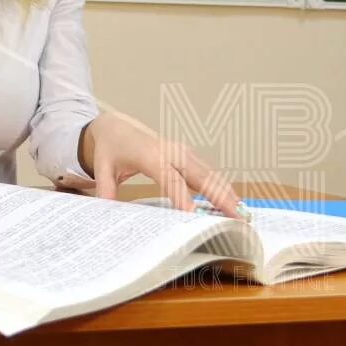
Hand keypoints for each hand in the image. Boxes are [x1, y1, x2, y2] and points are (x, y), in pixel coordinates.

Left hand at [80, 112, 243, 218]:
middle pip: (199, 175)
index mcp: (150, 155)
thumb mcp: (102, 168)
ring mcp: (183, 153)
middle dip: (219, 196)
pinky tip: (234, 203)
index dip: (182, 196)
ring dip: (227, 193)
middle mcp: (171, 152)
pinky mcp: (188, 156)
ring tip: (243, 215)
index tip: (194, 215)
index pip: (170, 178)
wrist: (117, 127)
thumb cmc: (111, 149)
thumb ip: (105, 189)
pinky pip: (208, 173)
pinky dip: (222, 187)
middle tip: (236, 218)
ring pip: (209, 174)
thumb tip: (107, 211)